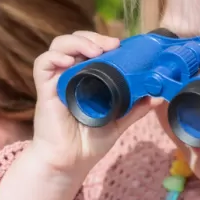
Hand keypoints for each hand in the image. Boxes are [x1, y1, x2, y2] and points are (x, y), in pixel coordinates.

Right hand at [30, 31, 163, 172]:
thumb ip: (135, 108)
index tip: (121, 46)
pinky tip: (66, 60)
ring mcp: (56, 81)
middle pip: (75, 41)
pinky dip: (53, 57)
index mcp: (85, 77)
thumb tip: (157, 96)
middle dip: (93, 36)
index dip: (103, 40)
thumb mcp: (118, 122)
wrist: (70, 163)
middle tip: (111, 45)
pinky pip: (42, 65)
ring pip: (59, 46)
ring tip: (94, 50)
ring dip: (77, 42)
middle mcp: (70, 74)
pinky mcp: (45, 90)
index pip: (90, 47)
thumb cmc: (88, 143)